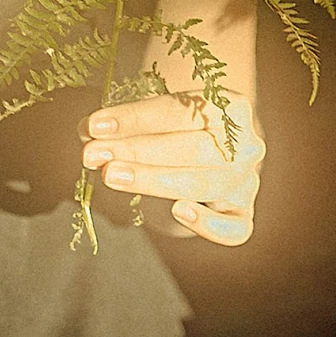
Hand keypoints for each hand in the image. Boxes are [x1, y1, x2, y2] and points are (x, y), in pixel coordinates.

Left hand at [80, 93, 264, 246]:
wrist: (208, 156)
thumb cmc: (176, 130)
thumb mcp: (156, 118)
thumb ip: (126, 123)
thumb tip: (87, 131)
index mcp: (232, 107)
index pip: (181, 110)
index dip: (136, 118)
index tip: (95, 125)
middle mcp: (248, 144)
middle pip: (192, 148)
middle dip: (137, 151)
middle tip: (93, 155)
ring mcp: (247, 182)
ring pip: (203, 183)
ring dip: (152, 180)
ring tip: (111, 175)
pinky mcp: (243, 216)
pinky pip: (234, 229)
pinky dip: (208, 224)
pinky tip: (178, 213)